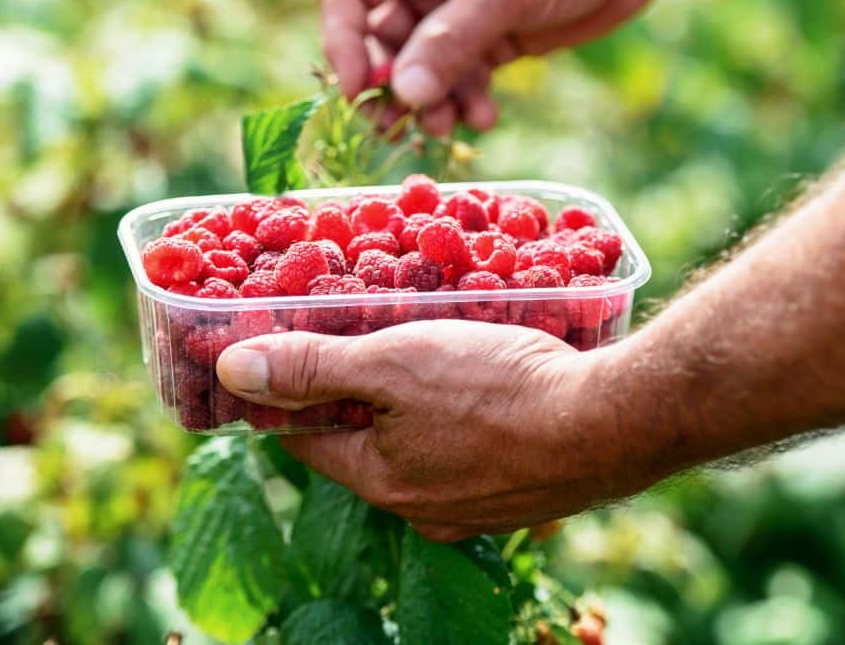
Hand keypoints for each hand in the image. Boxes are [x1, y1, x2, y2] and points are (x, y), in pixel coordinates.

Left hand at [216, 321, 657, 541]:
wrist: (613, 423)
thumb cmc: (500, 389)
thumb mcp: (395, 361)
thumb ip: (315, 365)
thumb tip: (231, 371)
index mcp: (381, 480)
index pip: (307, 438)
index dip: (292, 391)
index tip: (289, 350)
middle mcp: (423, 509)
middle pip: (367, 443)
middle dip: (361, 392)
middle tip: (369, 335)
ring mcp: (477, 508)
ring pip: (424, 447)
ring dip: (418, 404)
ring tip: (433, 348)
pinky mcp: (523, 494)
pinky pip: (475, 452)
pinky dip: (468, 418)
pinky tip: (491, 381)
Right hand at [317, 0, 661, 135]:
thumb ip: (450, 43)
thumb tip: (404, 96)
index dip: (343, 42)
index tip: (358, 90)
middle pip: (382, 40)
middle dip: (393, 85)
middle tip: (398, 128)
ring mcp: (459, 11)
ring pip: (423, 68)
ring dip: (432, 101)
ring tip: (449, 125)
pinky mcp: (493, 38)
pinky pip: (462, 78)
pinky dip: (467, 101)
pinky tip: (485, 117)